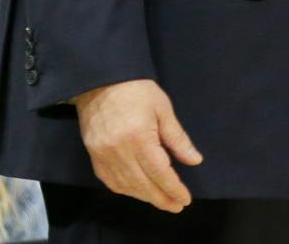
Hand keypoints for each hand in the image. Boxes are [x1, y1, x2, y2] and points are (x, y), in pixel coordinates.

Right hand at [74, 80, 202, 212]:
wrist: (101, 81)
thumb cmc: (137, 91)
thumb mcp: (163, 109)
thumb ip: (177, 138)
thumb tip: (194, 161)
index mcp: (139, 138)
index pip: (159, 172)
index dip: (173, 188)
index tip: (185, 199)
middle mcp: (119, 152)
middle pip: (143, 184)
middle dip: (162, 198)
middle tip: (177, 206)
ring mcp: (103, 157)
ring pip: (126, 187)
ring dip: (145, 196)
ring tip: (162, 200)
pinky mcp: (94, 157)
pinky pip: (111, 182)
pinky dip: (127, 190)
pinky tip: (139, 191)